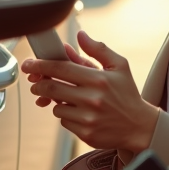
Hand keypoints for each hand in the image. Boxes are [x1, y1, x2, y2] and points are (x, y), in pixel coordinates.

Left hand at [22, 30, 159, 151]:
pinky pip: (64, 121)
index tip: (29, 64)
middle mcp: (92, 99)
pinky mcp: (85, 133)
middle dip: (39, 83)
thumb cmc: (127, 94)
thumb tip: (80, 35)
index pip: (61, 68)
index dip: (41, 65)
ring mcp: (88, 118)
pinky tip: (79, 112)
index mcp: (99, 79)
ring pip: (56, 106)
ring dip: (57, 101)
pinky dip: (67, 115)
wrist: (139, 126)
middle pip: (52, 88)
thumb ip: (98, 50)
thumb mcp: (119, 66)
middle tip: (36, 81)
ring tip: (69, 98)